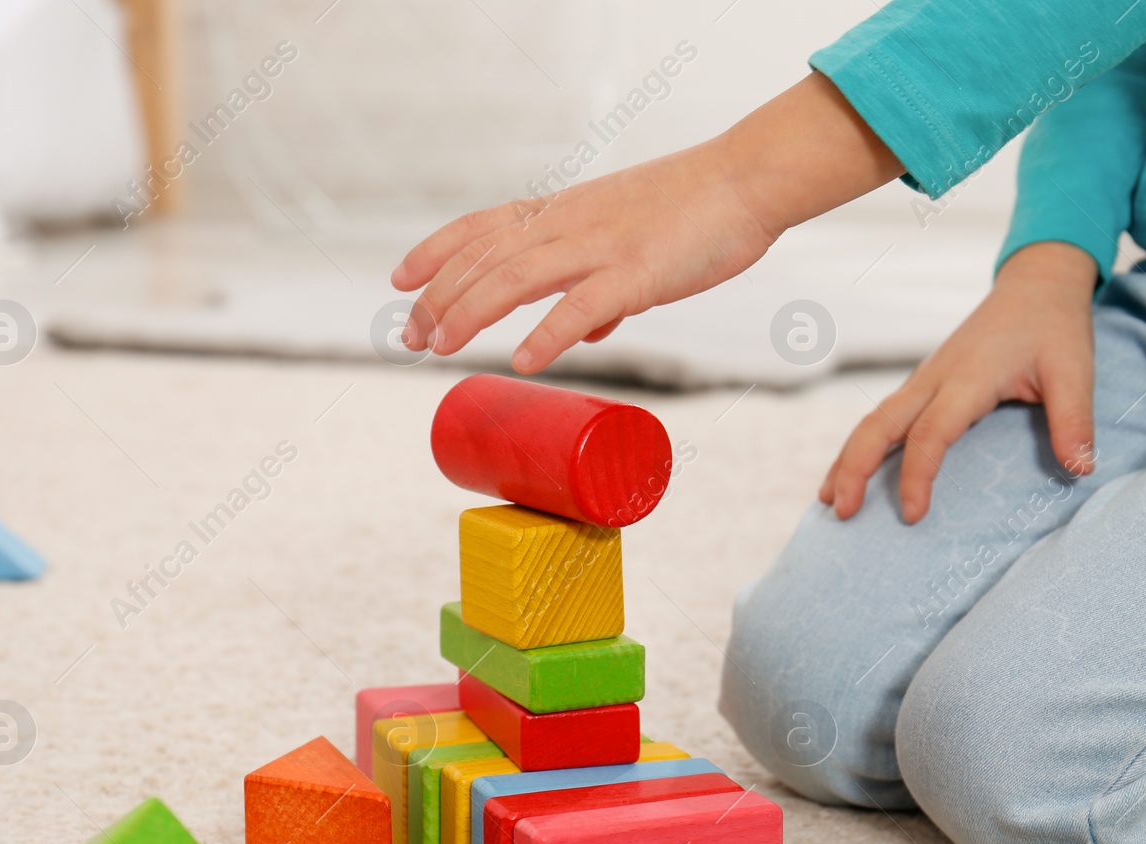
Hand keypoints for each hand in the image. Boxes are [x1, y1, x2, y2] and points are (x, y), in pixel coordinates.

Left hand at [392, 73, 903, 373]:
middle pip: (484, 258)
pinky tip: (523, 361)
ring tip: (440, 346)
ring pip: (514, 278)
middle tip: (409, 336)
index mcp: (566, 213)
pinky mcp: (636, 273)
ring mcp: (599, 247)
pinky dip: (548, 334)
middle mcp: (569, 225)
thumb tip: (585, 330)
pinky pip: (580, 306)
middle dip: (439, 297)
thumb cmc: (695, 213)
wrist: (746, 181)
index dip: (435, 252)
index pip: (482, 227)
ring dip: (470, 312)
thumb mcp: (632, 244)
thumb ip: (603, 290)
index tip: (400, 281)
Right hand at [819, 241, 1098, 522]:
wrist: (1036, 283)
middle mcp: (934, 378)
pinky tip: (849, 472)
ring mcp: (923, 380)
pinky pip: (881, 418)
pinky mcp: (924, 384)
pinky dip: (860, 447)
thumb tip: (1081, 470)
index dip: (916, 475)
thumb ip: (1074, 422)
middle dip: (854, 468)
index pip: (929, 433)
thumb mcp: (1074, 371)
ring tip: (828, 501)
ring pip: (871, 421)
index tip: (913, 515)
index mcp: (967, 377)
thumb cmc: (1055, 327)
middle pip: (877, 425)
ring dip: (847, 460)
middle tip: (841, 512)